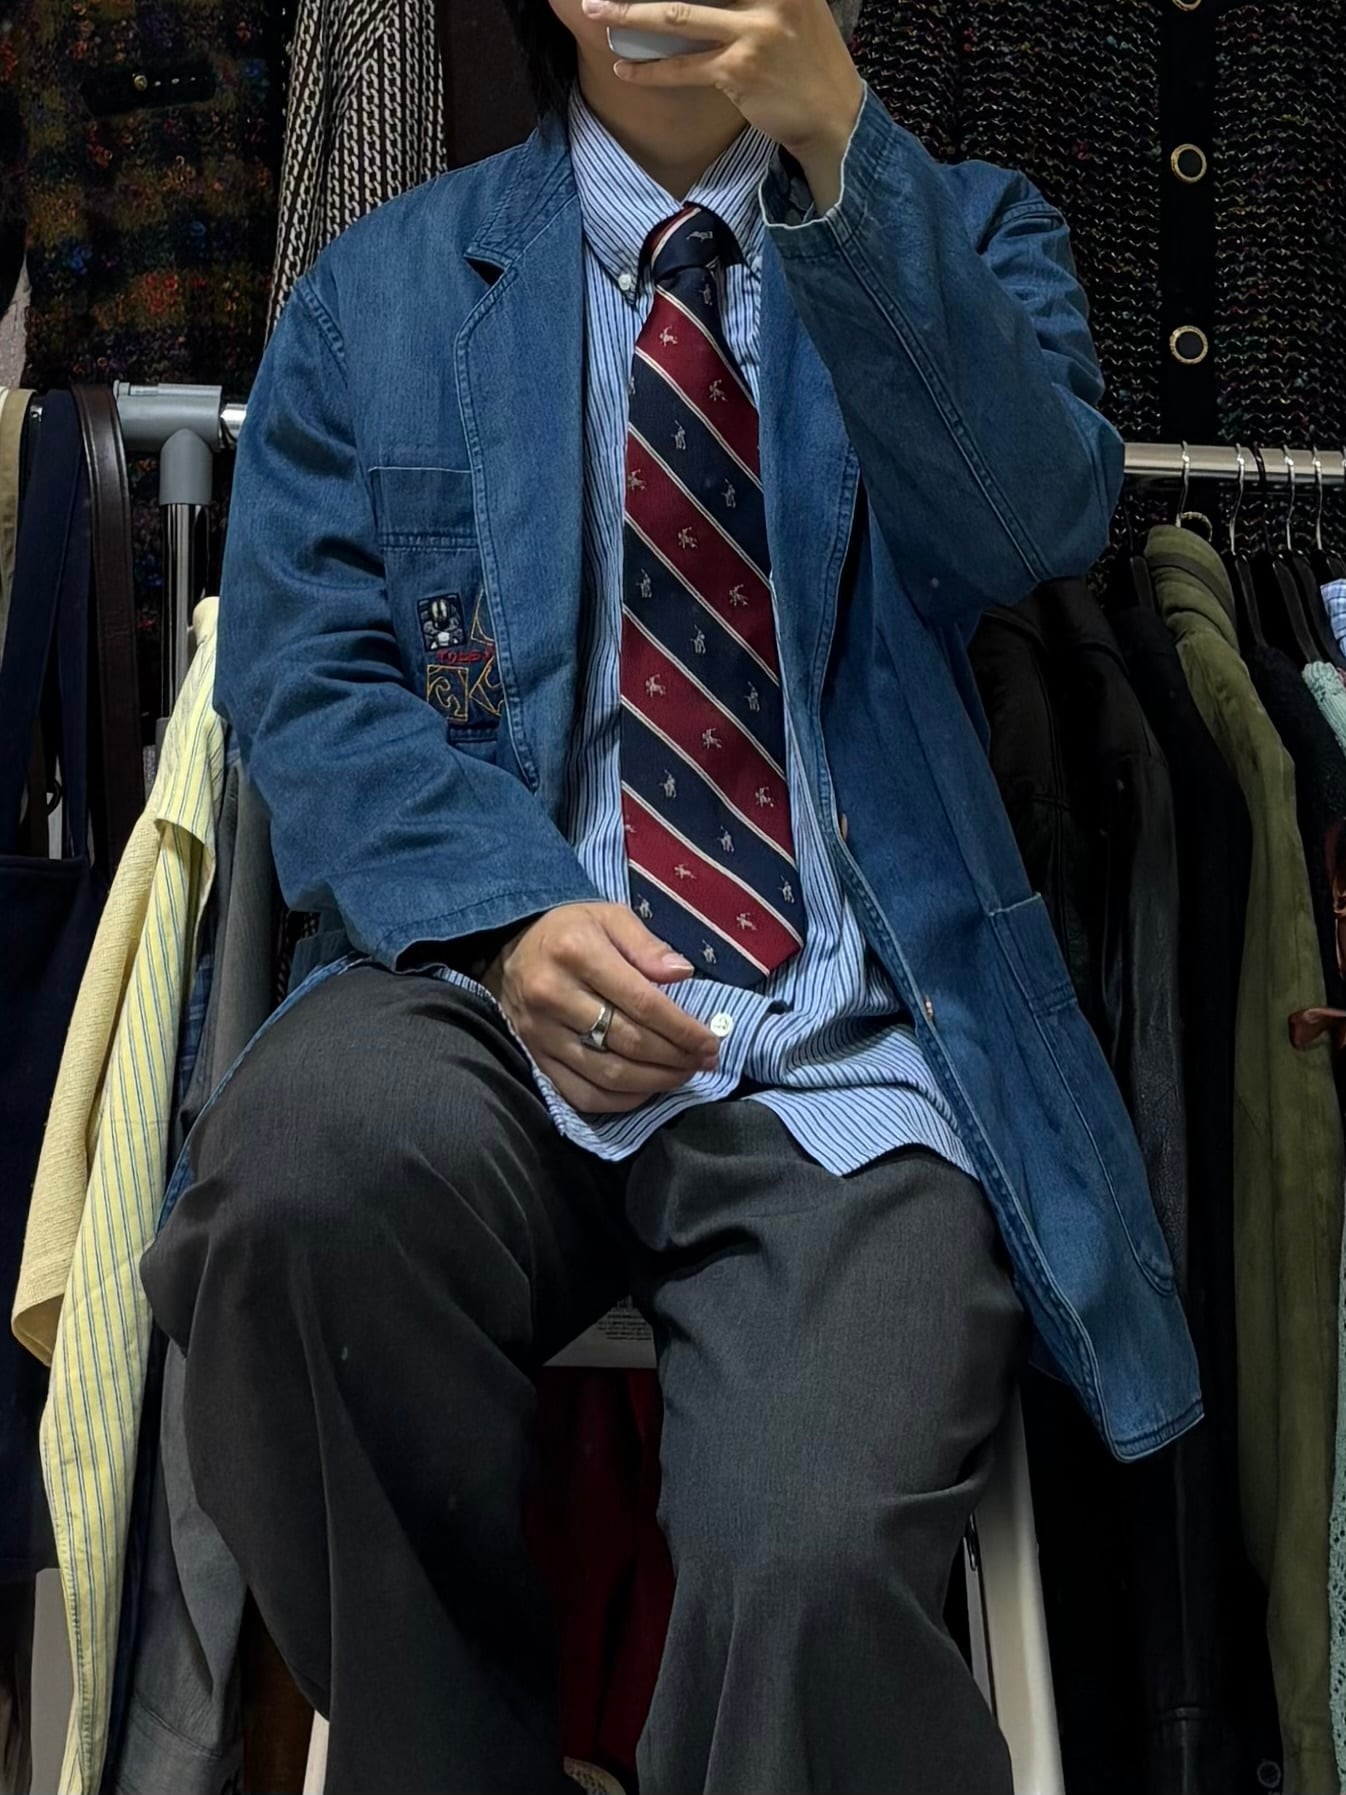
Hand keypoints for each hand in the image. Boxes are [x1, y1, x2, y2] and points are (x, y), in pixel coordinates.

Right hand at [483, 902, 722, 1114]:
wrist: (507, 948)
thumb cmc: (570, 930)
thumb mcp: (609, 917)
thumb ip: (647, 945)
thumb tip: (682, 973)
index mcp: (576, 953)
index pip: (642, 1002)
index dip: (683, 1028)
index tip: (710, 1042)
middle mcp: (554, 996)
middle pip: (629, 1042)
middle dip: (676, 1057)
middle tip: (703, 1060)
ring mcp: (540, 1033)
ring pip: (608, 1075)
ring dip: (655, 1082)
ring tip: (682, 1075)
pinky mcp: (534, 1059)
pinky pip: (581, 1095)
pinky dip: (620, 1101)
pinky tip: (646, 1090)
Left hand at [581, 0, 864, 206]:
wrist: (834, 114)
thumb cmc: (808, 58)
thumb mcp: (794, 6)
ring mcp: (753, 33)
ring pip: (678, 17)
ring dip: (630, 13)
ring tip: (596, 11)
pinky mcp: (740, 73)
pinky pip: (683, 69)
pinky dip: (650, 71)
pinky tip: (623, 71)